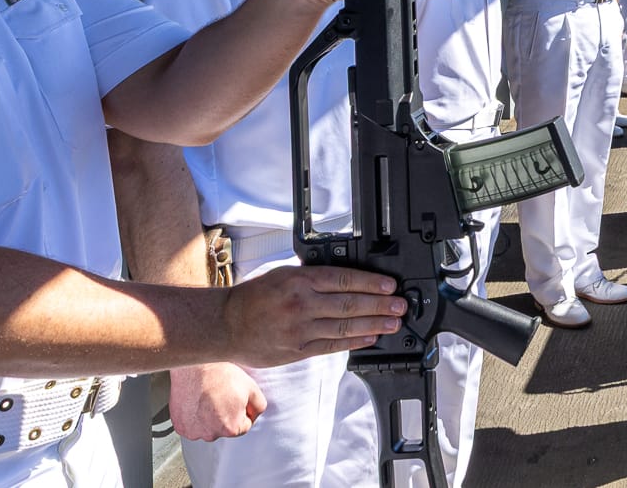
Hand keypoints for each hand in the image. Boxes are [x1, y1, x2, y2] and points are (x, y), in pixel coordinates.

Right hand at [169, 362, 266, 440]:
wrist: (195, 365)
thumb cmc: (221, 375)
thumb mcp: (252, 389)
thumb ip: (258, 407)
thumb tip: (254, 414)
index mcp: (230, 429)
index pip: (244, 425)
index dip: (243, 410)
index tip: (237, 398)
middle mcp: (210, 435)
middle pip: (224, 428)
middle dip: (226, 414)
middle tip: (221, 395)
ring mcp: (192, 431)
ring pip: (207, 426)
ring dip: (209, 416)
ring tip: (209, 396)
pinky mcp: (179, 425)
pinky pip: (191, 424)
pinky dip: (194, 415)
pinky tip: (197, 400)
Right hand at [222, 265, 406, 365]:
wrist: (225, 325)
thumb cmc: (254, 297)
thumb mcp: (284, 274)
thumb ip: (313, 276)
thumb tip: (349, 278)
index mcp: (299, 281)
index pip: (343, 280)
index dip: (371, 283)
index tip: (390, 286)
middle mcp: (301, 304)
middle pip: (349, 304)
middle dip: (380, 305)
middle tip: (400, 306)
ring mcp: (299, 330)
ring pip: (344, 327)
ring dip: (373, 325)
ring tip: (393, 323)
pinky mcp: (297, 351)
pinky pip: (331, 346)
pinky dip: (354, 342)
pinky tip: (370, 337)